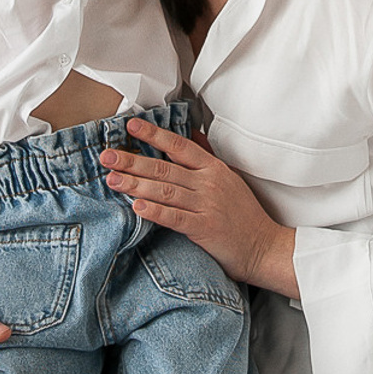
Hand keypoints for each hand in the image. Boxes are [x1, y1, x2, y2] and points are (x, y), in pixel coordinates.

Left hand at [99, 118, 297, 297]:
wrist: (265, 247)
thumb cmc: (245, 215)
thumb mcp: (229, 179)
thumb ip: (207, 158)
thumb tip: (191, 135)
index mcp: (213, 169)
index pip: (179, 146)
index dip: (154, 134)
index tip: (131, 126)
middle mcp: (208, 183)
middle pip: (165, 167)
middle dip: (133, 160)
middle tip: (108, 156)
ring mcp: (206, 205)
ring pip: (165, 190)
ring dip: (136, 184)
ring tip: (113, 179)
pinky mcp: (204, 228)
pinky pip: (174, 218)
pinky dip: (155, 211)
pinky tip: (136, 208)